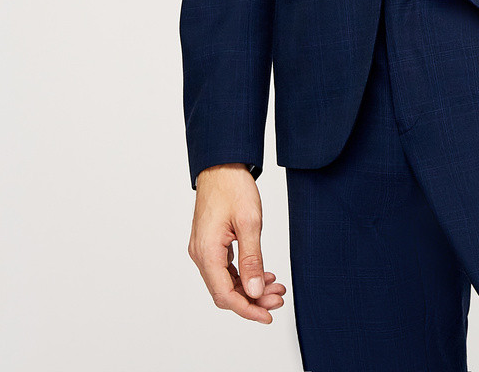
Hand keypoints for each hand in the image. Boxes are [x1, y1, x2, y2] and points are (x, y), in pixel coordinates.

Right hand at [189, 163, 286, 322]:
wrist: (221, 164)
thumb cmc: (233, 187)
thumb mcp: (249, 223)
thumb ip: (252, 259)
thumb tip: (254, 291)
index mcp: (207, 252)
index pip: (225, 295)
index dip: (247, 309)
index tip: (268, 314)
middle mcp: (200, 254)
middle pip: (225, 292)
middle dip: (252, 300)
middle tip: (278, 298)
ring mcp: (203, 249)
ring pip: (225, 282)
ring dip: (249, 288)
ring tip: (275, 287)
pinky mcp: (209, 244)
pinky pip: (224, 269)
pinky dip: (243, 275)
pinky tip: (262, 274)